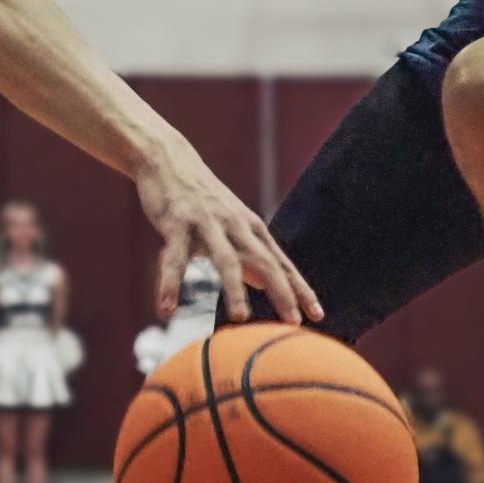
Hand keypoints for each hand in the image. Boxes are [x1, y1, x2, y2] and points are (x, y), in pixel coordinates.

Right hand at [134, 139, 321, 326]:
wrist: (168, 160)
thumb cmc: (202, 197)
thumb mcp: (231, 222)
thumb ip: (247, 252)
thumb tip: (262, 283)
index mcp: (250, 228)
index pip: (281, 263)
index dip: (300, 289)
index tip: (317, 316)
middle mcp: (234, 225)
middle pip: (264, 262)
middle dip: (281, 292)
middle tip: (292, 322)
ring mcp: (207, 224)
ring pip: (226, 260)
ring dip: (235, 290)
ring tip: (241, 317)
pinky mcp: (177, 224)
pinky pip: (174, 259)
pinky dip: (170, 284)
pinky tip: (166, 309)